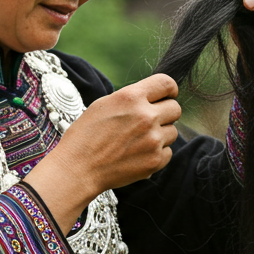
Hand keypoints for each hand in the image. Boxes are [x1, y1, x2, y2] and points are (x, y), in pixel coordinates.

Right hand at [23, 74, 181, 231]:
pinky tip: (138, 155)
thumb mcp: (104, 104)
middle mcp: (146, 116)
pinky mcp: (155, 161)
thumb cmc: (86, 136)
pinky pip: (168, 152)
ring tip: (138, 141)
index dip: (169, 90)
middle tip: (149, 122)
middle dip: (165, 113)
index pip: (167, 84)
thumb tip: (153, 97)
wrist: (78, 169)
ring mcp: (153, 140)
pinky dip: (157, 154)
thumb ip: (132, 98)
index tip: (167, 96)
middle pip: (175, 109)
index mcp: (131, 97)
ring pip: (172, 132)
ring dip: (160, 135)